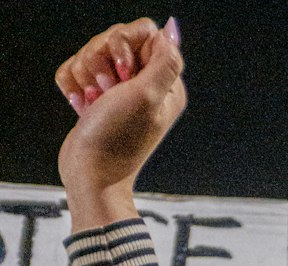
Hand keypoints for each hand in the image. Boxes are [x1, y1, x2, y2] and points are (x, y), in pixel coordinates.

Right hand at [55, 19, 185, 229]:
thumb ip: (165, 62)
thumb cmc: (117, 138)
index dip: (125, 44)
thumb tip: (171, 30)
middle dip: (101, 61)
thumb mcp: (147, 96)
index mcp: (164, 83)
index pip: (144, 32)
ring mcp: (118, 91)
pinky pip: (75, 70)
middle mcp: (144, 84)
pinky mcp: (94, 97)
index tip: (124, 72)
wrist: (90, 172)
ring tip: (94, 104)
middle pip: (113, 37)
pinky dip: (74, 88)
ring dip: (86, 76)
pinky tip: (82, 108)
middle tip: (107, 92)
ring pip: (91, 52)